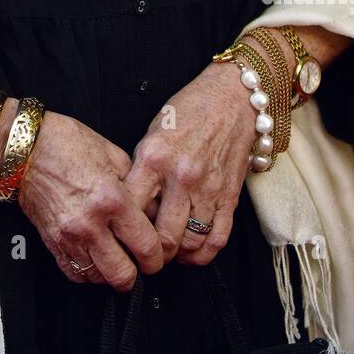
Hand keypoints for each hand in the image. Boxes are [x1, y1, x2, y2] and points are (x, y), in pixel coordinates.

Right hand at [15, 110, 166, 291]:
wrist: (26, 149)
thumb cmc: (67, 144)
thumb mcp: (114, 155)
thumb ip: (138, 187)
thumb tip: (154, 214)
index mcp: (111, 199)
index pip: (146, 246)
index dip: (158, 257)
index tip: (158, 254)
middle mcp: (90, 223)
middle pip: (123, 276)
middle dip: (138, 273)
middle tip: (140, 262)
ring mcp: (69, 237)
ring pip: (99, 279)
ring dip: (111, 272)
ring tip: (116, 255)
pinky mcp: (53, 243)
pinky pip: (76, 275)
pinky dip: (88, 272)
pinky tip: (95, 256)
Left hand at [122, 62, 256, 266]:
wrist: (233, 98)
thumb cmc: (190, 110)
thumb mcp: (152, 131)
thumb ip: (141, 167)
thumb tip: (129, 202)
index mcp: (154, 157)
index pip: (131, 208)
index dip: (122, 228)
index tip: (120, 234)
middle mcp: (181, 176)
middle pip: (162, 236)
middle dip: (150, 253)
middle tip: (143, 254)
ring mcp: (208, 189)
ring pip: (190, 243)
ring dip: (176, 255)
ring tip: (166, 252)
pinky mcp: (230, 197)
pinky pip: (218, 238)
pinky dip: (203, 254)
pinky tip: (192, 252)